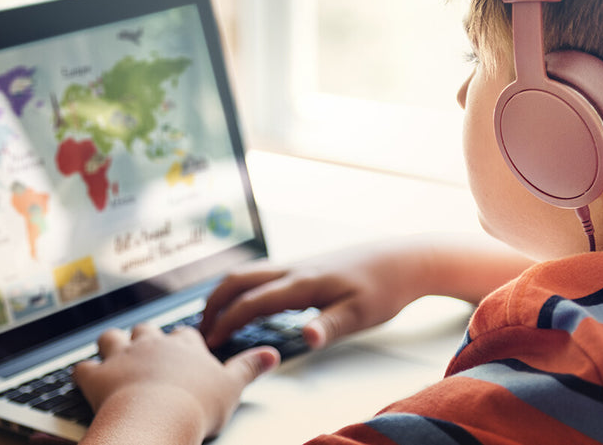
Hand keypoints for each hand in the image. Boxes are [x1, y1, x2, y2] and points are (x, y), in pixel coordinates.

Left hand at [74, 324, 278, 443]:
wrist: (157, 420)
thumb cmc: (196, 405)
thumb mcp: (232, 387)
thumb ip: (250, 367)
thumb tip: (272, 354)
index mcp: (185, 346)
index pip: (186, 335)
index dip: (185, 343)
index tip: (187, 351)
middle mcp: (153, 344)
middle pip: (146, 329)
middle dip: (145, 338)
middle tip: (148, 352)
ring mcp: (122, 358)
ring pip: (112, 338)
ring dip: (111, 345)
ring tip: (114, 354)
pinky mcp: (97, 377)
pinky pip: (83, 368)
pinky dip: (84, 373)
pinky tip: (86, 378)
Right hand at [201, 243, 428, 349]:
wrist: (403, 259)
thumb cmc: (384, 288)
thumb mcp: (361, 314)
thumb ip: (330, 326)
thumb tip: (306, 338)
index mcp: (303, 283)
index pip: (251, 302)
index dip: (226, 322)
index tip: (209, 343)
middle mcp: (293, 269)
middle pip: (238, 280)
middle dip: (213, 304)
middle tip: (200, 331)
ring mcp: (297, 265)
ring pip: (248, 273)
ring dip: (225, 293)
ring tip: (214, 318)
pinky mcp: (305, 266)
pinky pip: (262, 274)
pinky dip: (242, 288)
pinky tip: (247, 303)